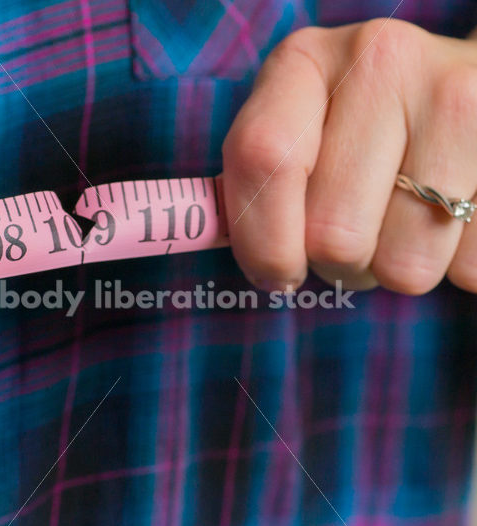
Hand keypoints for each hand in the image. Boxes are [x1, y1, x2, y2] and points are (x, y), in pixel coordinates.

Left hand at [222, 18, 476, 293]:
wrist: (456, 97)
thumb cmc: (356, 136)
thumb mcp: (294, 139)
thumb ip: (257, 190)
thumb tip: (265, 270)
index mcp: (304, 63)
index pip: (264, 160)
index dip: (264, 243)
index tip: (278, 274)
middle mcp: (381, 62)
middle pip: (334, 235)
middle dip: (338, 264)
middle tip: (355, 238)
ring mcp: (458, 99)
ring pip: (402, 267)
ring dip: (392, 270)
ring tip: (402, 226)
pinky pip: (465, 270)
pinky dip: (450, 266)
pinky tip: (449, 219)